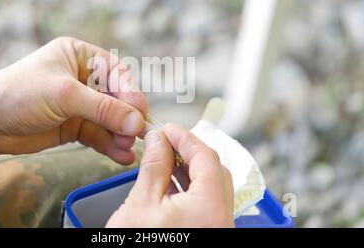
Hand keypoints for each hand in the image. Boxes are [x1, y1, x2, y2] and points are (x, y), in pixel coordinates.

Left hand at [0, 36, 147, 163]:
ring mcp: (78, 104)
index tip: (139, 113)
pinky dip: (109, 145)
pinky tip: (120, 155)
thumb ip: (102, 109)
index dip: (130, 93)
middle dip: (126, 117)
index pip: (116, 73)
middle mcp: (83, 78)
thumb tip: (136, 121)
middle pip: (116, 98)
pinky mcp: (73, 126)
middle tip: (135, 135)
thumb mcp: (64, 95)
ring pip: (108, 119)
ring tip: (128, 148)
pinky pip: (97, 135)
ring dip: (120, 134)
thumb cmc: (18, 94)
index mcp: (80, 56)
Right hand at [106, 123, 233, 226]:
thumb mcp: (142, 204)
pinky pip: (204, 202)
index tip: (168, 128)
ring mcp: (216, 226)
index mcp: (210, 207)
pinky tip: (168, 181)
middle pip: (213, 170)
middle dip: (188, 151)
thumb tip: (157, 141)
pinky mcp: (207, 231)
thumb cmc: (142, 247)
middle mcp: (221, 218)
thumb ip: (153, 166)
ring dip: (187, 169)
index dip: (185, 137)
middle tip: (165, 141)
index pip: (206, 157)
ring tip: (163, 159)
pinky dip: (187, 187)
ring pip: (210, 186)